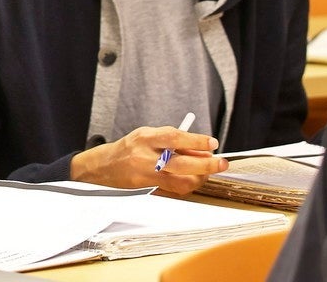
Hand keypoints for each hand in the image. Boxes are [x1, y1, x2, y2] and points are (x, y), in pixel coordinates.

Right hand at [70, 125, 228, 195]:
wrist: (104, 167)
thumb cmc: (130, 149)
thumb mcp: (146, 135)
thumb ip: (171, 139)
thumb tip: (200, 147)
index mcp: (145, 139)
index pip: (174, 138)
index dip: (196, 140)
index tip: (212, 142)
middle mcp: (145, 158)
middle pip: (182, 164)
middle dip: (207, 164)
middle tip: (221, 163)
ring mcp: (148, 176)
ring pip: (182, 181)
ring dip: (200, 177)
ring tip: (205, 171)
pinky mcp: (150, 189)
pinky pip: (176, 190)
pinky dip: (188, 185)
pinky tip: (192, 178)